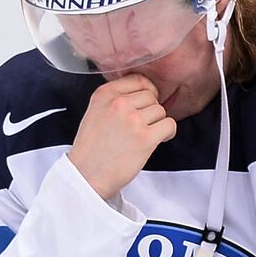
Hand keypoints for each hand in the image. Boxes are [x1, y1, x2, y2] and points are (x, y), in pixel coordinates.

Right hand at [68, 75, 176, 199]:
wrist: (86, 177)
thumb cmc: (91, 149)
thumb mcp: (94, 113)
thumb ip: (114, 99)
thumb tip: (144, 93)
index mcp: (104, 94)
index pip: (137, 79)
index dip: (146, 91)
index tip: (145, 104)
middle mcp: (118, 104)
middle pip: (151, 96)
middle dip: (150, 111)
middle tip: (141, 126)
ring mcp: (132, 120)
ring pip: (161, 111)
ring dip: (157, 124)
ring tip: (144, 136)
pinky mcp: (145, 138)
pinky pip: (169, 125)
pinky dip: (167, 133)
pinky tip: (156, 141)